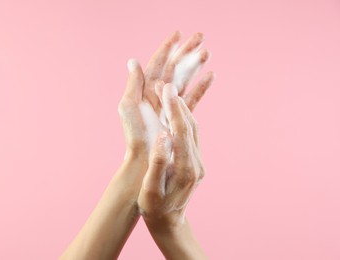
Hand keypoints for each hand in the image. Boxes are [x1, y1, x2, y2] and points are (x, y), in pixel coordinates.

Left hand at [118, 31, 214, 159]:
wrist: (145, 159)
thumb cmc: (135, 136)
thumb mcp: (128, 107)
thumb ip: (133, 84)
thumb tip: (133, 61)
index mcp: (145, 90)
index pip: (157, 64)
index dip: (167, 48)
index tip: (177, 34)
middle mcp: (158, 95)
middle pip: (174, 68)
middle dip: (186, 52)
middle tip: (200, 37)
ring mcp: (170, 105)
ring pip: (184, 79)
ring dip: (195, 65)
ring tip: (207, 52)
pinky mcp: (180, 116)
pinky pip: (193, 98)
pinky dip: (201, 87)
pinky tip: (211, 76)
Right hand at [137, 83, 204, 230]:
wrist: (169, 221)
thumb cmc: (154, 207)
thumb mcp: (150, 190)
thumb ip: (157, 164)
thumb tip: (163, 136)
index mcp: (185, 170)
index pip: (182, 132)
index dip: (175, 110)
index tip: (167, 89)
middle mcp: (196, 164)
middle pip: (190, 126)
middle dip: (178, 103)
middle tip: (166, 84)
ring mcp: (198, 162)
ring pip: (193, 129)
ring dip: (182, 109)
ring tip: (169, 91)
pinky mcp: (195, 161)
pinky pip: (192, 134)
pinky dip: (184, 118)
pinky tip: (176, 108)